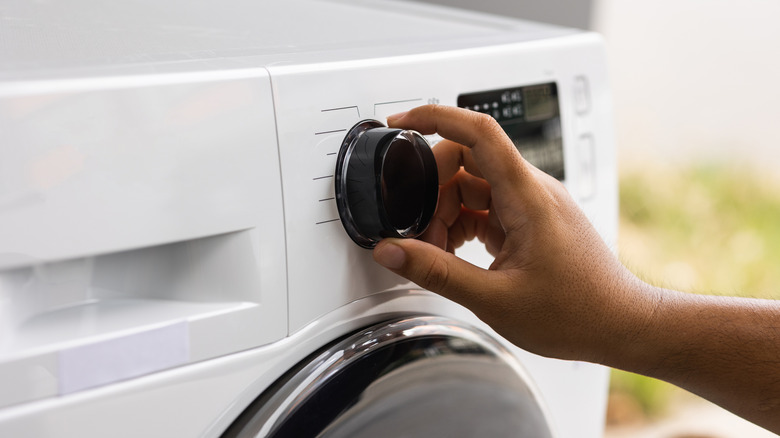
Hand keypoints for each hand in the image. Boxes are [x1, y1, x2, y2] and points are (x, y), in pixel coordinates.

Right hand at [374, 105, 655, 362]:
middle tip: (422, 233)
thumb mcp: (494, 298)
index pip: (478, 132)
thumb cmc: (577, 312)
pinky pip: (485, 205)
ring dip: (446, 213)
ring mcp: (532, 203)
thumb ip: (436, 272)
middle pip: (466, 160)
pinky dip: (462, 223)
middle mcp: (531, 190)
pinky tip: (456, 254)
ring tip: (440, 253)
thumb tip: (393, 252)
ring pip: (472, 185)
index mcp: (527, 196)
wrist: (619, 324)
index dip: (434, 117)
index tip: (401, 123)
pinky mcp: (530, 219)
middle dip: (433, 192)